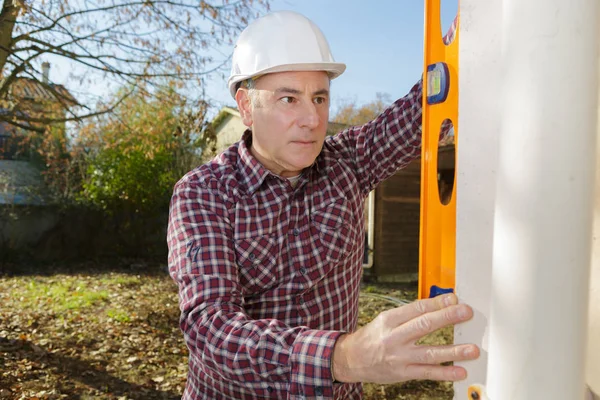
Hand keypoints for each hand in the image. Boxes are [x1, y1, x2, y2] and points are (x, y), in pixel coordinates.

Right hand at [332, 293, 478, 383]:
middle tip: (465, 312)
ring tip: (471, 349)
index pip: (416, 308)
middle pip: (424, 326)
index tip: (453, 298)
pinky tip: (459, 370)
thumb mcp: (385, 320)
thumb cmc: (372, 337)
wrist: (351, 359)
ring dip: (453, 351)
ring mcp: (399, 357)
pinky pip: (427, 372)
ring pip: (429, 352)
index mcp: (389, 320)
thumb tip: (436, 306)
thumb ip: (409, 315)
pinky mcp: (403, 373)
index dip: (436, 302)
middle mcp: (394, 337)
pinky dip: (445, 372)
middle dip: (447, 318)